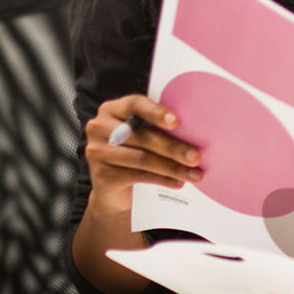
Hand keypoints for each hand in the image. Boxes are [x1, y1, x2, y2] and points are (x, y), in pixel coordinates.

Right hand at [84, 94, 202, 216]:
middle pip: (143, 135)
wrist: (115, 189)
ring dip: (173, 167)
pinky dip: (162, 179)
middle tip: (197, 157)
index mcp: (112, 109)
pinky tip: (178, 182)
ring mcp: (97, 152)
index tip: (176, 121)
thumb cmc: (137, 152)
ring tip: (195, 174)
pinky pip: (138, 176)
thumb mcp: (144, 134)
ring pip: (142, 158)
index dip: (156, 112)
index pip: (134, 104)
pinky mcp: (100, 175)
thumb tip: (196, 130)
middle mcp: (99, 127)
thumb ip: (159, 127)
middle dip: (174, 147)